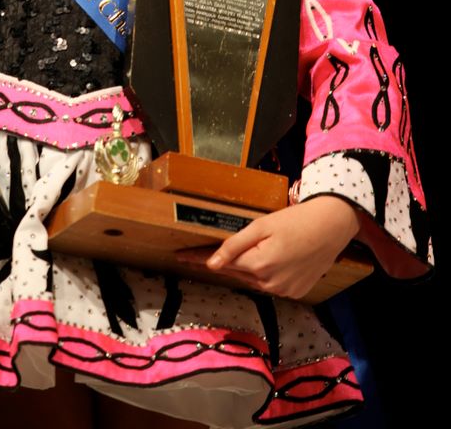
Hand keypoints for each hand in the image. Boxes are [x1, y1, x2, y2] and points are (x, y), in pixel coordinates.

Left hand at [177, 196, 360, 299]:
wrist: (332, 226)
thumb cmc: (296, 220)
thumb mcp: (261, 225)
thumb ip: (234, 245)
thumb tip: (211, 263)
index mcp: (259, 265)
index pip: (220, 263)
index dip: (198, 258)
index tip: (179, 256)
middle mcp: (269, 283)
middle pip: (236, 272)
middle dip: (221, 262)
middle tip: (203, 250)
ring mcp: (284, 291)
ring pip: (253, 279)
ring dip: (245, 267)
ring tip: (250, 249)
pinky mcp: (295, 292)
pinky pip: (270, 284)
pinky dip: (265, 273)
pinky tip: (272, 257)